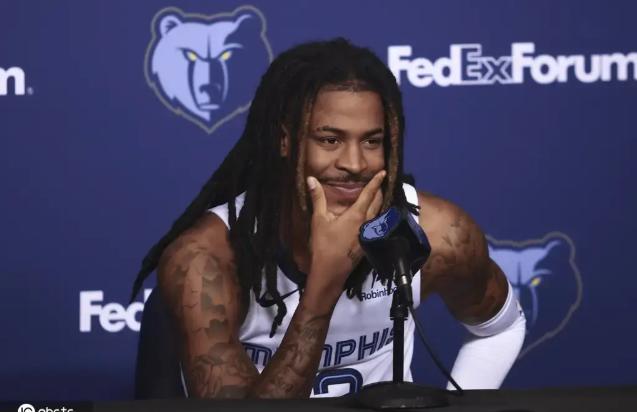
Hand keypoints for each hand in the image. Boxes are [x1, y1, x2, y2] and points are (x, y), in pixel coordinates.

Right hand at [305, 170, 384, 297]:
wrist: (331, 271)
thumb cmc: (323, 245)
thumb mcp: (319, 220)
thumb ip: (317, 198)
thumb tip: (311, 179)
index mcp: (356, 215)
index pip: (369, 194)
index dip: (376, 182)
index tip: (384, 172)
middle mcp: (367, 223)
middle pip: (378, 203)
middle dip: (379, 191)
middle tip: (380, 182)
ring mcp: (369, 234)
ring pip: (378, 214)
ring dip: (379, 204)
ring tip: (377, 196)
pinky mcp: (368, 243)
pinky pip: (375, 224)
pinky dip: (376, 216)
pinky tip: (371, 217)